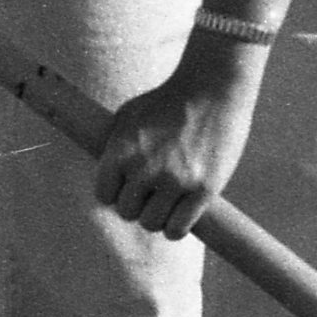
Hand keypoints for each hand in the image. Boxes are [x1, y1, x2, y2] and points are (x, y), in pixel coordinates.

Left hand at [88, 33, 262, 233]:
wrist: (213, 87)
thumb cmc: (168, 100)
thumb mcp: (129, 116)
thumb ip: (112, 147)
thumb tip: (104, 179)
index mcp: (122, 151)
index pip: (104, 195)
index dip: (116, 192)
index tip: (130, 185)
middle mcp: (145, 168)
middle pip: (128, 212)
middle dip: (139, 203)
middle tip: (153, 190)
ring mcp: (175, 181)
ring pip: (152, 223)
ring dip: (158, 217)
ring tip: (168, 201)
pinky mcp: (202, 190)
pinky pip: (177, 229)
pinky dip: (176, 228)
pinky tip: (181, 215)